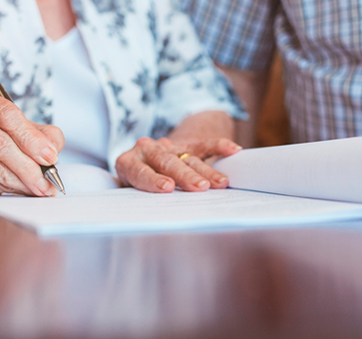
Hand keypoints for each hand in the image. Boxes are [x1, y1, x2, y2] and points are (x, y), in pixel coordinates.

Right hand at [0, 84, 64, 196]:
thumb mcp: (24, 124)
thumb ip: (44, 133)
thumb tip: (51, 150)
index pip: (6, 115)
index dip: (31, 138)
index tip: (50, 156)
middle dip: (27, 164)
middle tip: (48, 178)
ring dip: (20, 180)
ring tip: (39, 187)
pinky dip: (8, 187)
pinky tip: (22, 188)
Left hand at [115, 136, 241, 192]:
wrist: (146, 158)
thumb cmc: (136, 184)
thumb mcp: (130, 191)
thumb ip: (137, 200)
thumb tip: (148, 219)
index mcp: (128, 162)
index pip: (140, 171)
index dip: (153, 179)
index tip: (167, 188)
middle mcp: (147, 150)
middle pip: (167, 162)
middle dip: (185, 175)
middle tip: (200, 188)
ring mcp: (167, 146)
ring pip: (188, 157)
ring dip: (206, 170)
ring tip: (221, 183)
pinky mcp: (186, 143)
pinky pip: (204, 144)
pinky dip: (219, 146)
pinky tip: (233, 150)